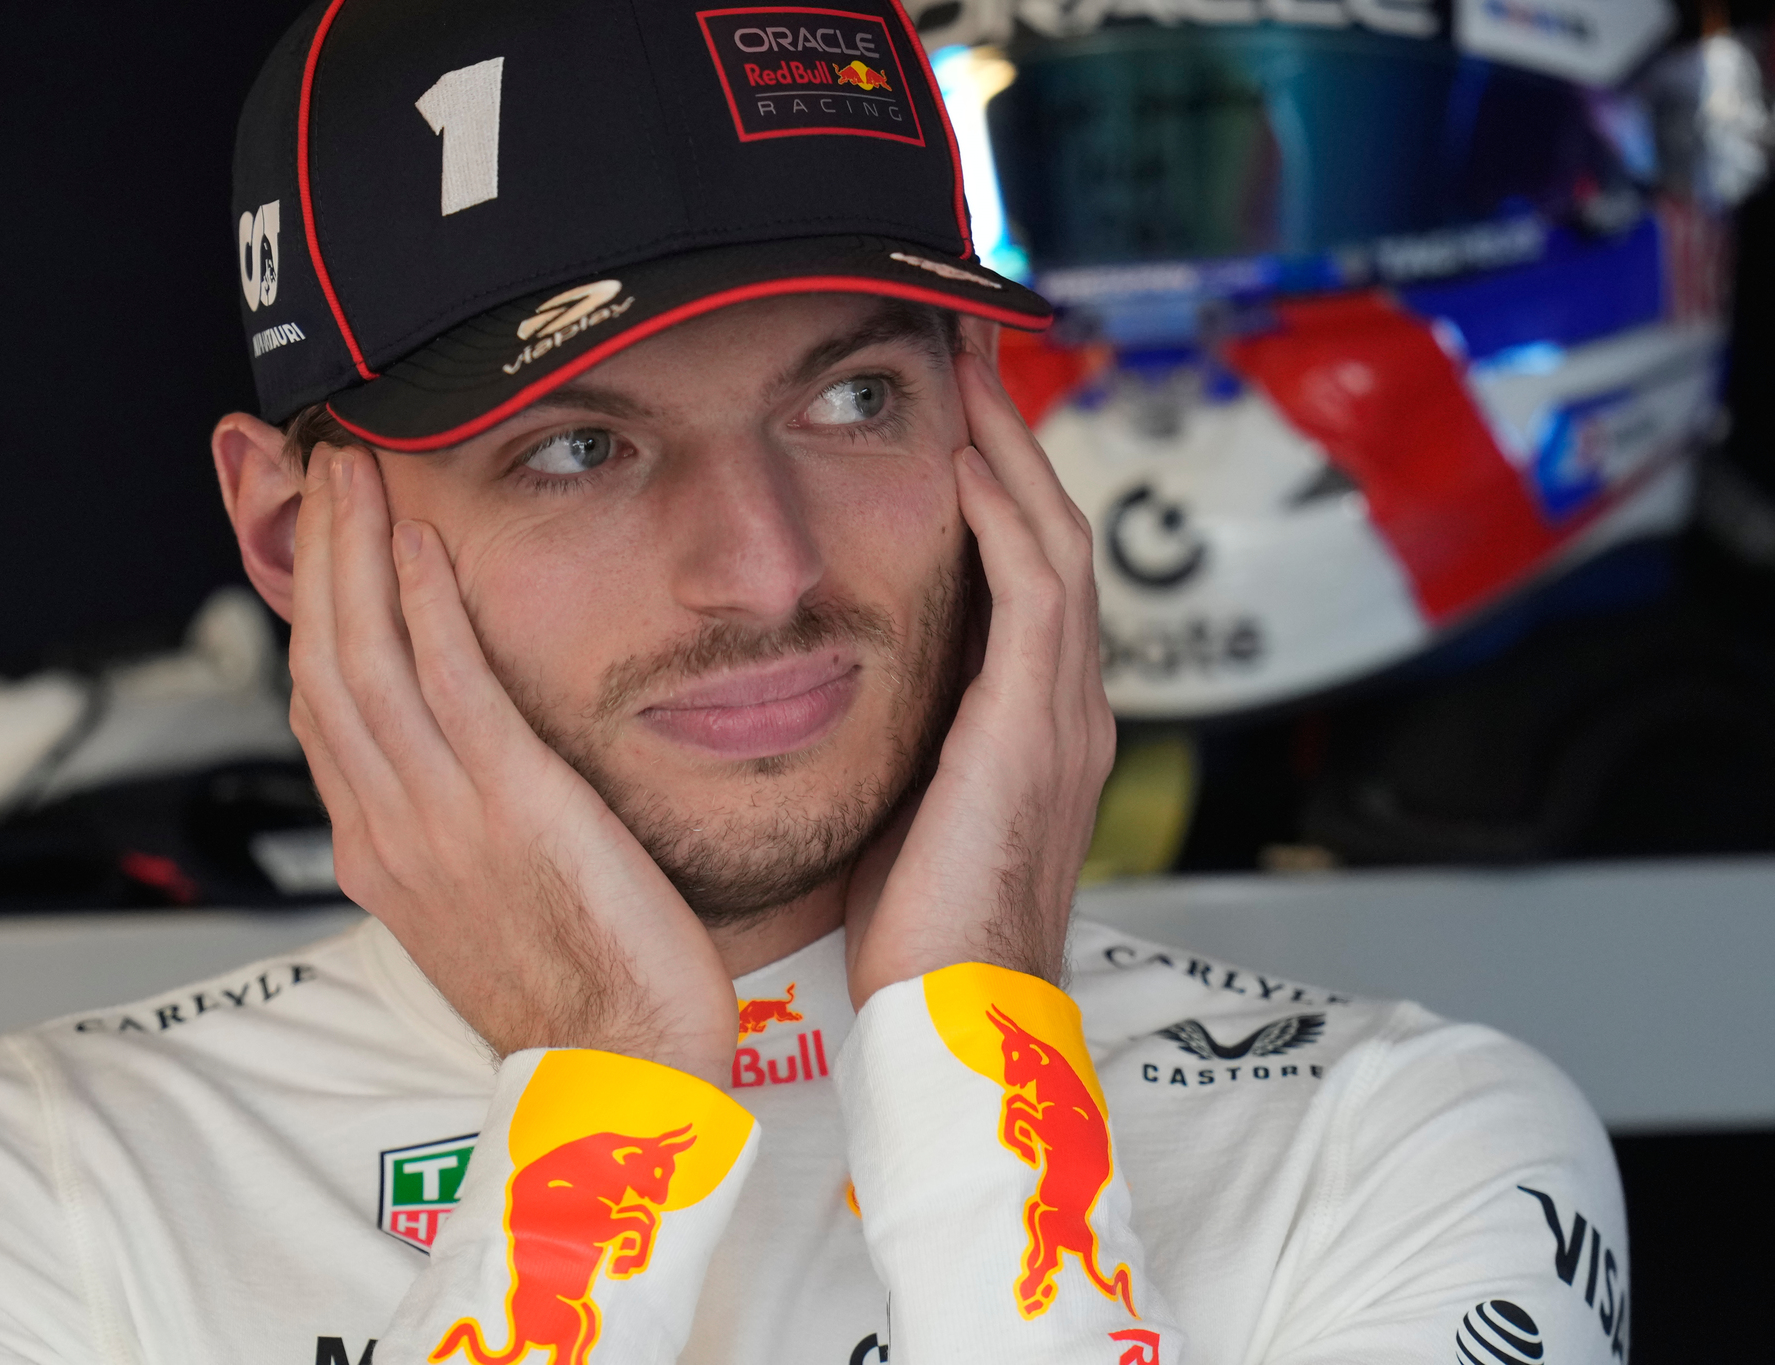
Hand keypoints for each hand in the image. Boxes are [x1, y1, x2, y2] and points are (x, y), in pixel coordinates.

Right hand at [287, 448, 739, 1086]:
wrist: (617, 1071)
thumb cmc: (575, 994)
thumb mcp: (488, 900)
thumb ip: (457, 823)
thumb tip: (460, 765)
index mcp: (380, 851)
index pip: (322, 707)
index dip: (313, 611)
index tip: (322, 541)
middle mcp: (388, 828)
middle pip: (324, 664)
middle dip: (319, 556)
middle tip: (325, 468)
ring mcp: (439, 817)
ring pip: (367, 659)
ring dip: (357, 554)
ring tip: (359, 473)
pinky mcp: (509, 806)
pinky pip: (450, 685)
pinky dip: (428, 607)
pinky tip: (425, 545)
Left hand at [842, 350, 1115, 1005]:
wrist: (955, 1019)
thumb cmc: (915, 934)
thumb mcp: (901, 808)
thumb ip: (892, 737)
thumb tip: (819, 689)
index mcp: (1031, 723)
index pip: (1022, 570)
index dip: (991, 482)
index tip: (944, 408)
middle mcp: (1064, 705)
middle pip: (1050, 531)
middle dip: (1009, 435)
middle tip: (966, 347)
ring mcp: (1063, 713)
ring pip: (1052, 541)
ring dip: (1011, 447)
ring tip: (969, 366)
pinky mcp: (1036, 728)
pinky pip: (1035, 591)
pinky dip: (1005, 515)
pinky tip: (966, 457)